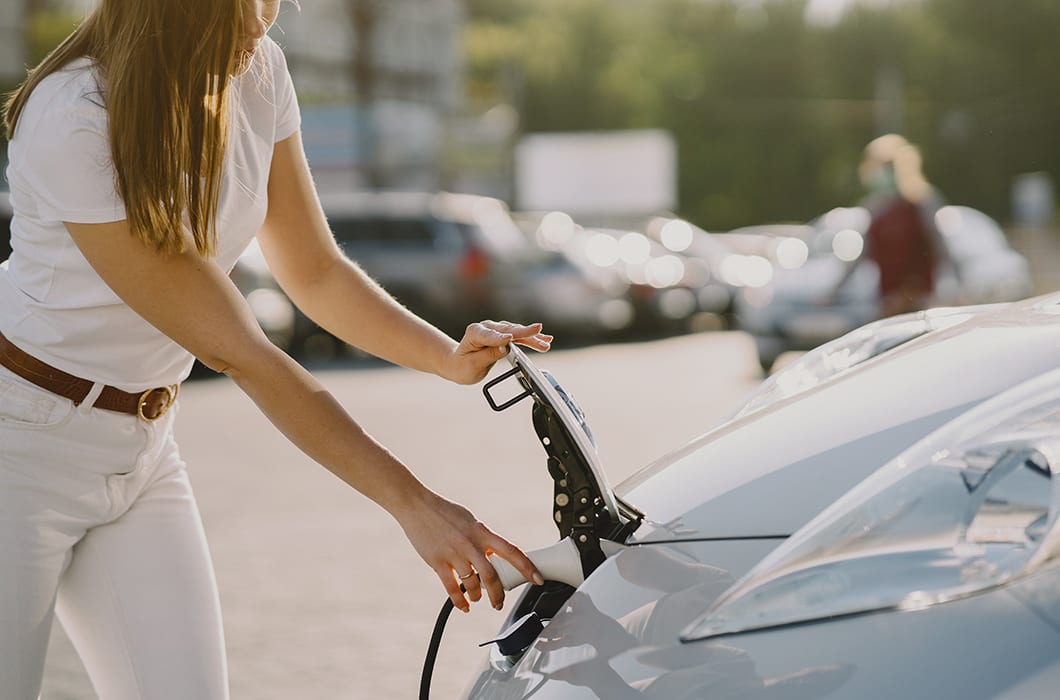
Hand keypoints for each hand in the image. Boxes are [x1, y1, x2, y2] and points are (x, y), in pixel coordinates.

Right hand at [394, 490, 543, 611]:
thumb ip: (482, 537)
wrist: (417, 506)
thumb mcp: (470, 521)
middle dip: (498, 594)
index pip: (511, 551)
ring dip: (478, 595)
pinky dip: (460, 601)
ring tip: (478, 599)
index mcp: (482, 532)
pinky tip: (464, 606)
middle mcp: (470, 544)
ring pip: (472, 584)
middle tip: (499, 603)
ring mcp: (454, 553)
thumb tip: (494, 553)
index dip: (526, 567)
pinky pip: (451, 588)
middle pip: (492, 575)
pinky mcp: (437, 561)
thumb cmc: (444, 512)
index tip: (537, 578)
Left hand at [443, 320, 551, 384]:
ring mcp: (495, 330)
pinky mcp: (503, 335)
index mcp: (475, 333)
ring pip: (516, 332)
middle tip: (538, 330)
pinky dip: (531, 338)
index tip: (510, 339)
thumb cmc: (462, 365)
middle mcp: (486, 327)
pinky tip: (544, 339)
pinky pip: (519, 336)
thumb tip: (504, 347)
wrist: (458, 363)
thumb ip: (488, 355)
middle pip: (508, 330)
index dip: (500, 337)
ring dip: (532, 337)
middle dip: (524, 333)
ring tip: (546, 342)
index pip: (490, 335)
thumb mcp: (472, 365)